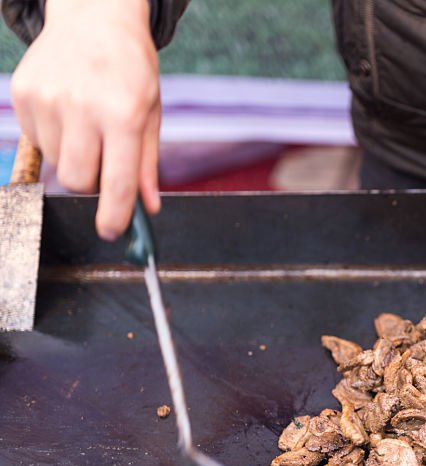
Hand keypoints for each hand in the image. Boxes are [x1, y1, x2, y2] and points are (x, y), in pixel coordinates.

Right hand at [10, 0, 161, 239]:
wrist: (94, 17)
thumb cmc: (130, 69)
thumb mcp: (150, 113)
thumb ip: (147, 164)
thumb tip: (148, 208)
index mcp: (122, 115)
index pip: (117, 182)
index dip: (114, 214)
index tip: (111, 232)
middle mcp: (81, 108)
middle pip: (78, 180)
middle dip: (92, 185)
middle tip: (105, 165)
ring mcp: (47, 100)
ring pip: (58, 163)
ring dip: (74, 158)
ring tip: (88, 126)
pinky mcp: (23, 94)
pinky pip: (38, 141)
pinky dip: (55, 137)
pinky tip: (68, 111)